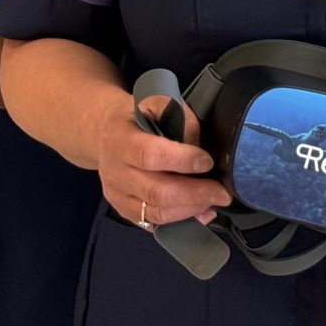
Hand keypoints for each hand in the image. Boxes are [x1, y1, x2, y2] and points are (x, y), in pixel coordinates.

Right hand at [91, 92, 230, 229]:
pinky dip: (180, 222)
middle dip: (194, 194)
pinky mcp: (122, 210)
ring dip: (190, 210)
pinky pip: (153, 223)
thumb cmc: (135, 116)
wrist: (103, 134)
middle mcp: (115, 171)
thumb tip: (198, 146)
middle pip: (156, 191)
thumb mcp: (154, 102)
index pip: (150, 155)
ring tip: (213, 203)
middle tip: (221, 193)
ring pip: (155, 212)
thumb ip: (179, 118)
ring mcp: (117, 195)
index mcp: (120, 138)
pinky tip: (200, 214)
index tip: (207, 161)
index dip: (182, 161)